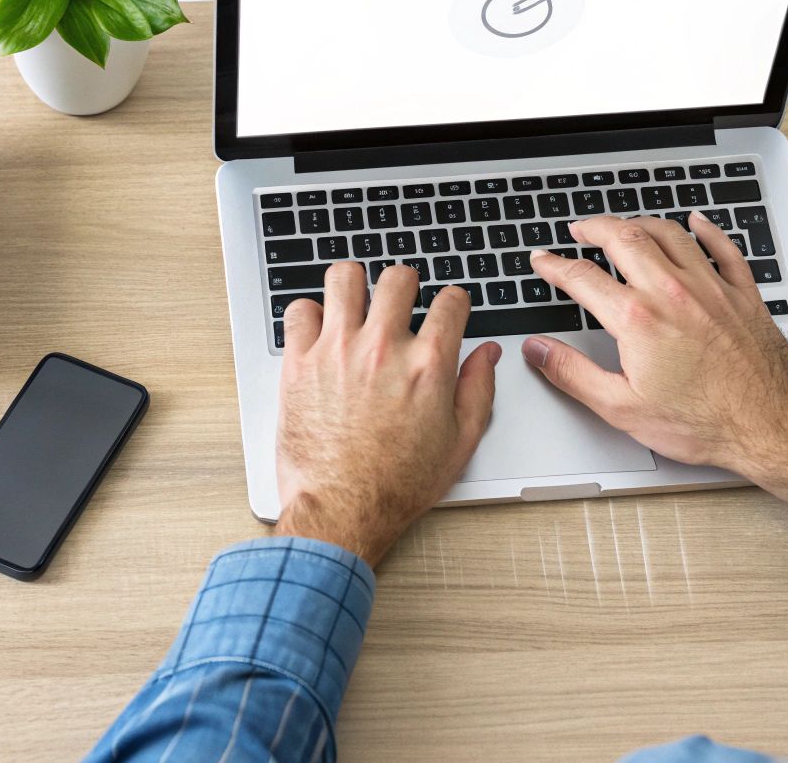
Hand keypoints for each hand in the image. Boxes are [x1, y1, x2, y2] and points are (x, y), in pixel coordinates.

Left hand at [274, 262, 500, 564]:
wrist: (342, 509)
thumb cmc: (397, 485)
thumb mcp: (459, 442)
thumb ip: (478, 389)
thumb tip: (487, 354)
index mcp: (428, 364)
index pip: (451, 300)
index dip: (454, 302)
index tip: (447, 309)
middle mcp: (384, 348)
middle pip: (399, 278)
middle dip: (405, 285)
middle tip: (399, 303)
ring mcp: (337, 350)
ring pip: (344, 277)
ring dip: (354, 286)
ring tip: (356, 304)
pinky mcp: (299, 362)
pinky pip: (299, 310)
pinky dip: (310, 315)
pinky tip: (320, 331)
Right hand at [523, 213, 787, 511]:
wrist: (771, 426)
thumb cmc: (704, 422)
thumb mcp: (622, 408)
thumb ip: (573, 374)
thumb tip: (539, 351)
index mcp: (639, 319)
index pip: (582, 278)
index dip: (554, 265)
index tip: (543, 260)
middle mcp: (673, 292)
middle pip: (625, 239)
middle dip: (595, 228)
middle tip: (580, 229)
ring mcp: (711, 289)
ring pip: (670, 235)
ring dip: (641, 223)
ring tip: (625, 225)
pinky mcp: (742, 295)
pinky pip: (723, 248)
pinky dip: (707, 230)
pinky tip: (697, 223)